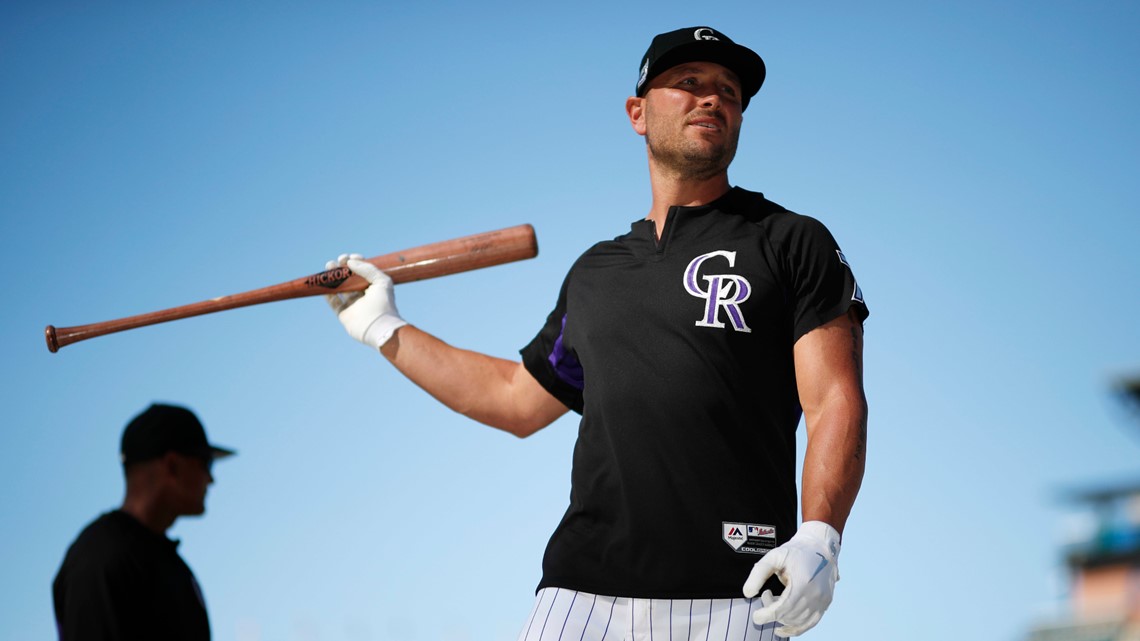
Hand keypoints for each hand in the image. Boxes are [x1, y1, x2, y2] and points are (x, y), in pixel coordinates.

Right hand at [324, 254, 407, 349]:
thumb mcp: (382, 280)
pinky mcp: (344, 315)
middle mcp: (363, 295)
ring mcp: (353, 305)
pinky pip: (334, 302)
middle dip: (342, 268)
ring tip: (328, 266)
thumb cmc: (384, 303)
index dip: (357, 263)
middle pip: (350, 278)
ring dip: (333, 277)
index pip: (363, 271)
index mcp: (374, 287)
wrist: (379, 326)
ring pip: (340, 288)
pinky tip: (324, 282)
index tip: (351, 258)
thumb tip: (351, 262)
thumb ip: (368, 269)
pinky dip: (328, 293)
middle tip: (337, 261)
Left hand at [742, 521, 840, 636]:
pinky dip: (796, 629)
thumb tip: (748, 594)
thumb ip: (758, 574)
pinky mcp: (825, 604)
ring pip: (797, 622)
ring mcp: (822, 601)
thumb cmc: (795, 551)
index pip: (782, 609)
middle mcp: (815, 595)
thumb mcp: (773, 556)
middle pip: (788, 616)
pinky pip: (810, 624)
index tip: (756, 616)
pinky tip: (782, 629)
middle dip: (772, 610)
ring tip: (776, 600)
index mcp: (802, 583)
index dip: (766, 616)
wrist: (820, 546)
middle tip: (766, 594)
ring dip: (782, 617)